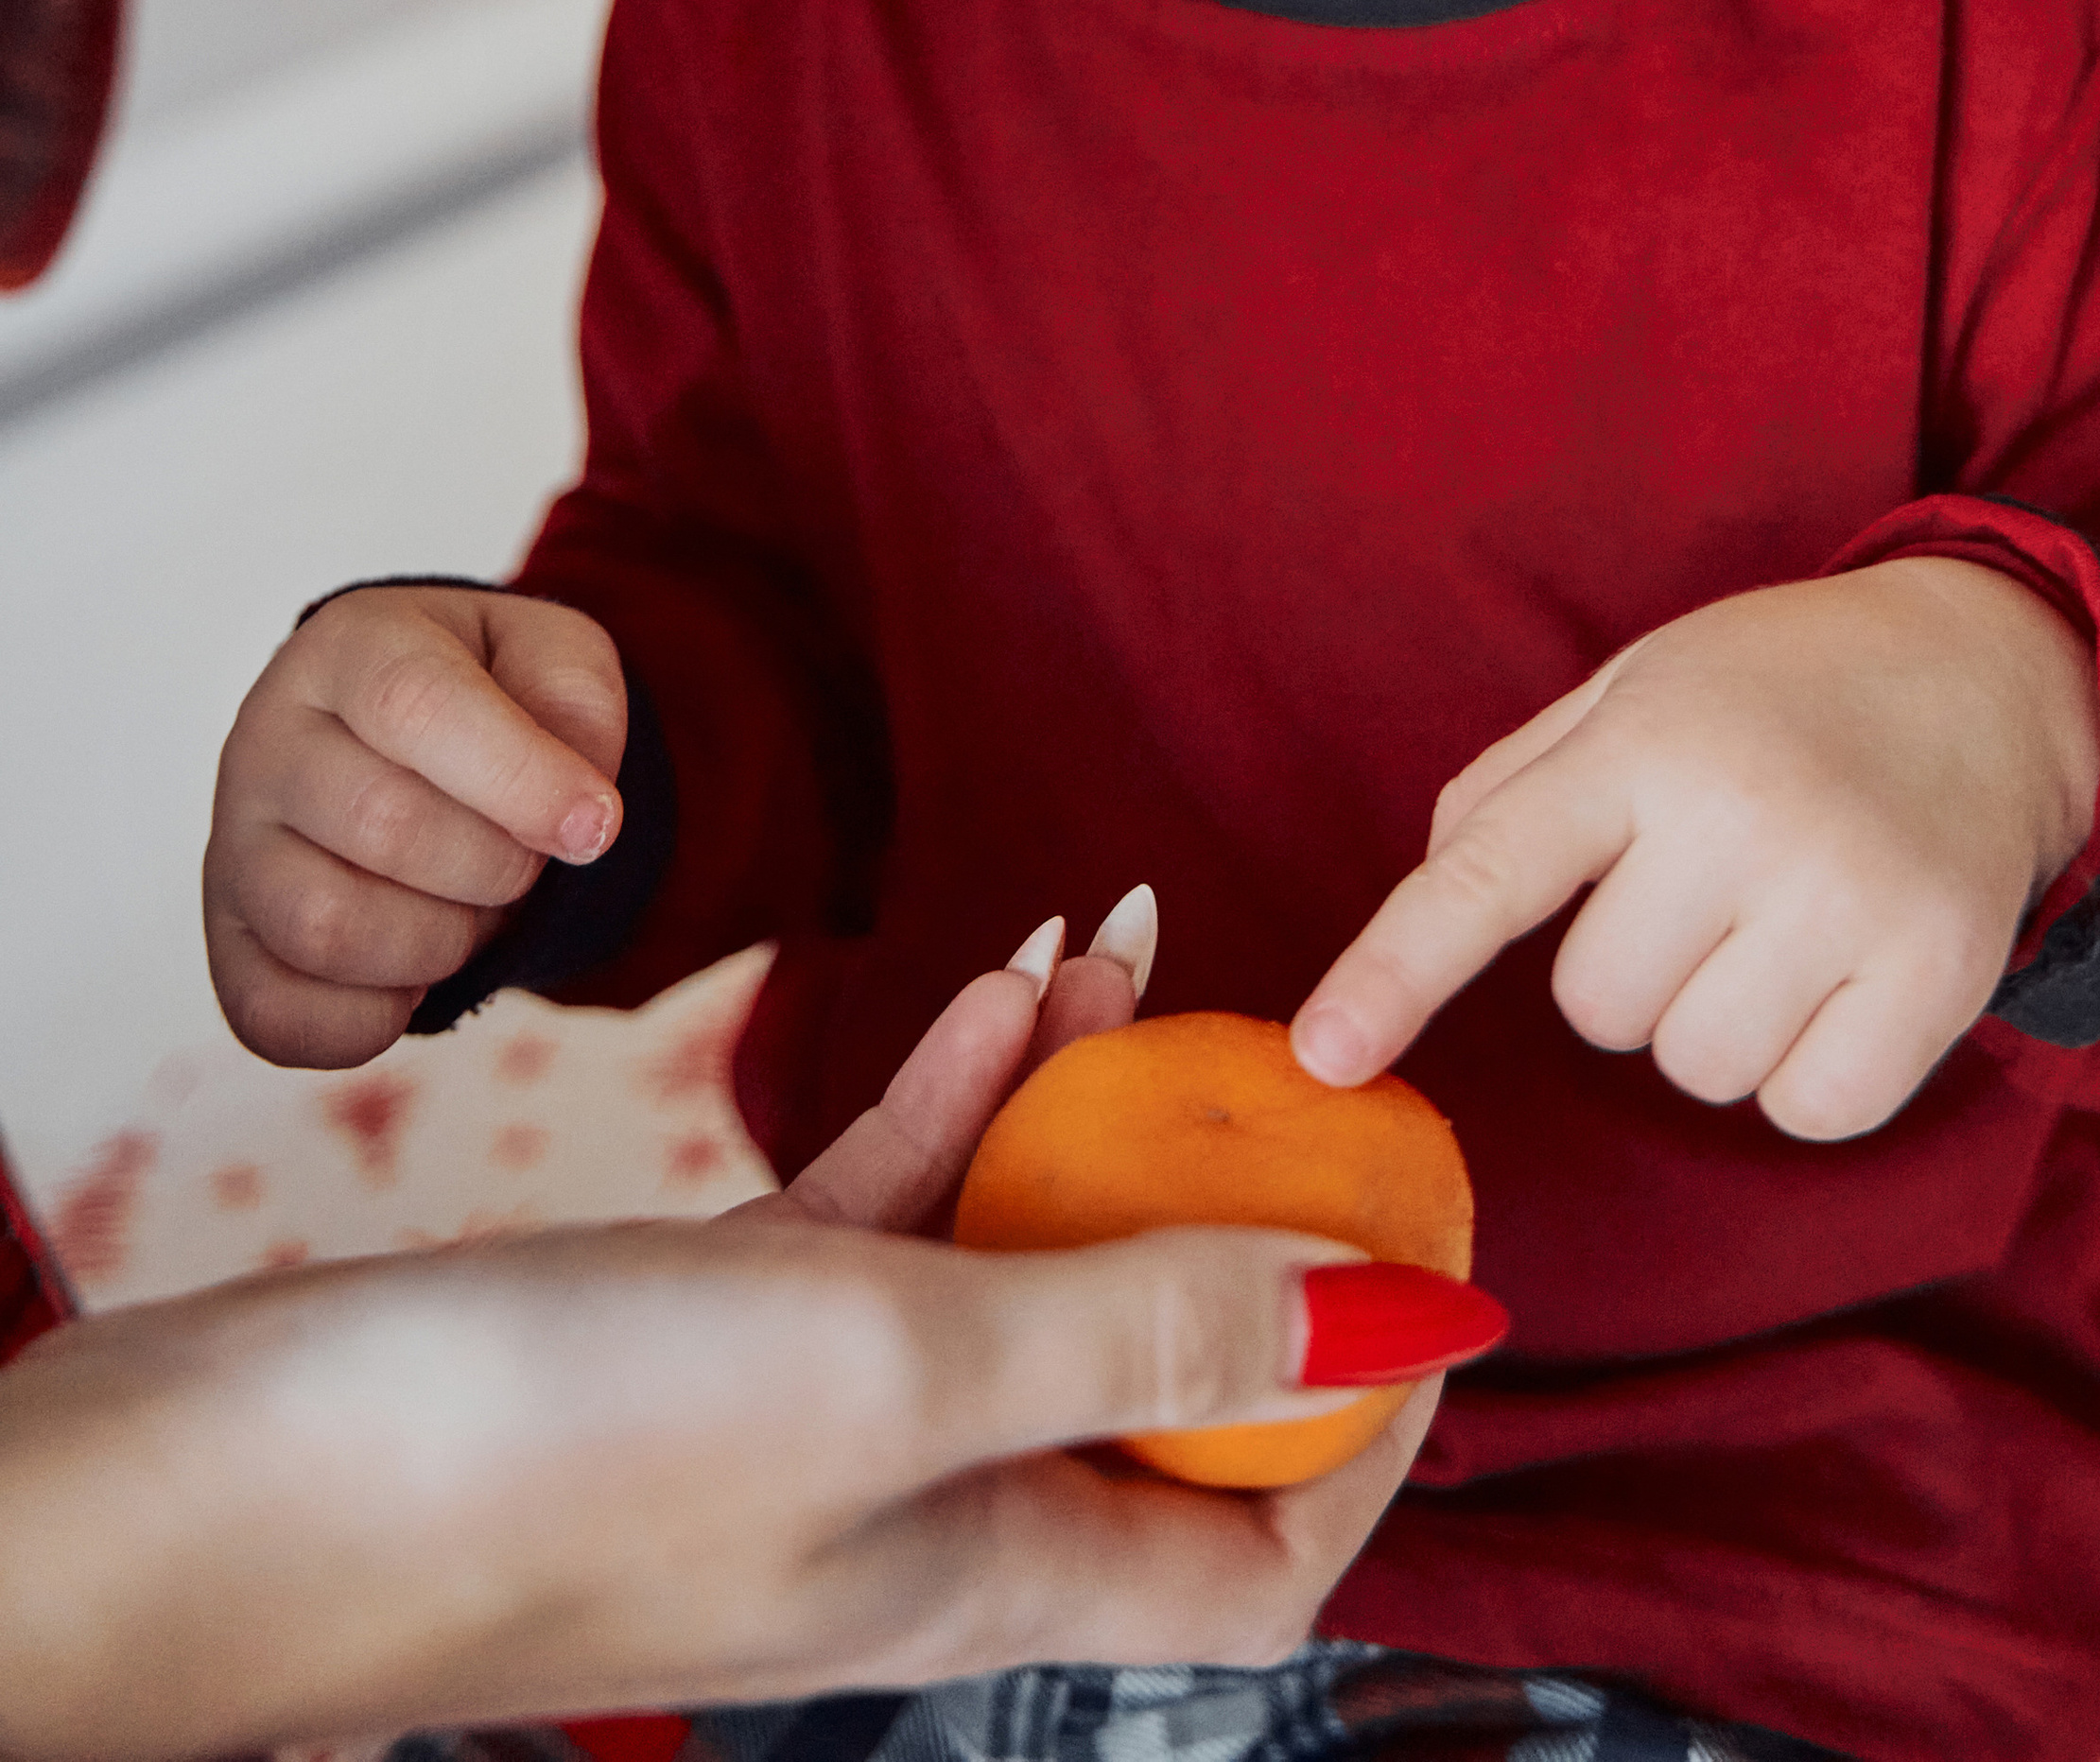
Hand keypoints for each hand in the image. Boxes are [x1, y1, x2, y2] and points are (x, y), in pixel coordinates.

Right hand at [0, 930, 1440, 1761]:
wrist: (245, 1481)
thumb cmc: (553, 1454)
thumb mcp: (884, 1372)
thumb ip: (1127, 1327)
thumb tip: (1374, 1321)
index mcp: (989, 1569)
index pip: (1260, 1558)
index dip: (1374, 1430)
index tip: (1435, 1266)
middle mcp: (916, 1511)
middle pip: (1149, 1385)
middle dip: (1236, 1218)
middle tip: (1297, 1061)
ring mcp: (806, 1415)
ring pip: (1010, 1256)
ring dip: (1086, 1110)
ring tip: (1137, 947)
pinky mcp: (703, 1326)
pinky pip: (878, 1205)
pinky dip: (946, 1094)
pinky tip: (1000, 979)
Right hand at [203, 582, 628, 1068]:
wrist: (406, 737)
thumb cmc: (486, 691)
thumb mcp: (550, 654)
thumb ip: (578, 703)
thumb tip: (578, 818)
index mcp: (347, 646)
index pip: (414, 703)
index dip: (519, 778)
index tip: (596, 826)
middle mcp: (264, 739)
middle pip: (380, 824)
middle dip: (494, 866)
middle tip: (522, 858)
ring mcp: (231, 847)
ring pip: (325, 929)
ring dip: (439, 943)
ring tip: (466, 908)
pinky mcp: (225, 945)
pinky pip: (277, 1018)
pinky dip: (373, 1019)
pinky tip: (414, 971)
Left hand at [1292, 556, 2099, 1140]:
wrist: (1990, 675)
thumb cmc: (1775, 690)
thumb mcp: (1634, 686)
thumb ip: (1517, 787)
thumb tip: (1438, 889)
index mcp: (1643, 738)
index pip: (1489, 870)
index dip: (1395, 971)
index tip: (1323, 1056)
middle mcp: (1741, 813)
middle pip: (1596, 1008)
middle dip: (1632, 963)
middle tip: (1710, 874)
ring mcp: (1846, 897)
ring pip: (1696, 1067)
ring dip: (1718, 1018)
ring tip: (1780, 914)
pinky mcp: (1940, 974)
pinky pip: (1807, 1111)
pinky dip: (1810, 1070)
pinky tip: (1845, 975)